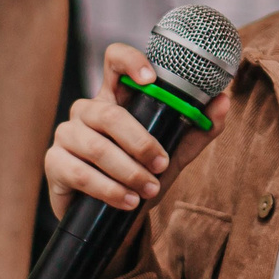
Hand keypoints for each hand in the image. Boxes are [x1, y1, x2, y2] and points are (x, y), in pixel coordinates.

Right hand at [42, 43, 231, 219]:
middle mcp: (88, 110)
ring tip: (148, 190)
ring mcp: (67, 134)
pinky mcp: (55, 162)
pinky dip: (109, 189)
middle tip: (161, 165)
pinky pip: (80, 173)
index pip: (114, 60)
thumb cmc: (141, 175)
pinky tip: (127, 201)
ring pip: (96, 147)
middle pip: (109, 113)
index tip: (151, 80)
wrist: (114, 218)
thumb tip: (223, 101)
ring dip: (128, 172)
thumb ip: (198, 129)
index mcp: (115, 97)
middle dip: (140, 142)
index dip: (130, 61)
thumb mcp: (174, 152)